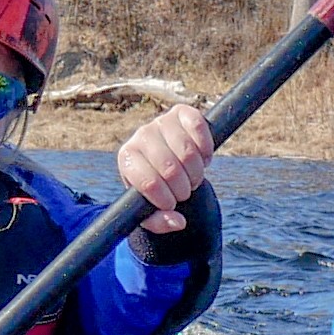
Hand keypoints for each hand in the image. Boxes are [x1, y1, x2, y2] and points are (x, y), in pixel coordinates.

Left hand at [118, 102, 212, 232]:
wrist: (164, 162)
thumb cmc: (154, 188)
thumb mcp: (149, 210)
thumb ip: (159, 221)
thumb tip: (178, 221)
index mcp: (127, 158)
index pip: (148, 182)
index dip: (165, 199)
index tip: (171, 205)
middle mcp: (141, 135)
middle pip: (170, 168)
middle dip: (183, 188)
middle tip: (184, 193)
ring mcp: (161, 121)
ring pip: (187, 151)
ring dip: (196, 172)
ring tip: (193, 179)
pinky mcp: (181, 113)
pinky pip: (199, 126)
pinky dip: (206, 149)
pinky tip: (204, 159)